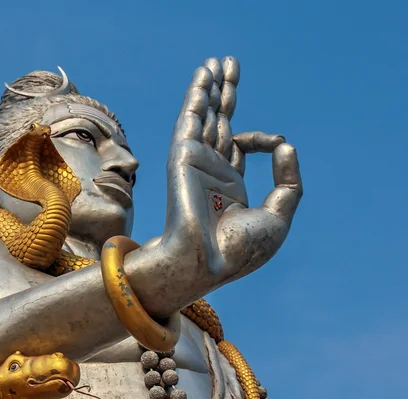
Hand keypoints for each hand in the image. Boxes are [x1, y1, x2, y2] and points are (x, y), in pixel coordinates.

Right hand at [159, 56, 302, 295]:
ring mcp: (196, 161)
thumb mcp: (279, 217)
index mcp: (230, 186)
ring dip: (208, 88)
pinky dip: (197, 96)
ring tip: (214, 62)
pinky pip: (191, 119)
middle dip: (225, 94)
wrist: (208, 262)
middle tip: (229, 64)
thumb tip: (286, 145)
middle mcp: (211, 170)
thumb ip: (289, 183)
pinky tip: (204, 75)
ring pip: (203, 115)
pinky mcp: (183, 156)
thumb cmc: (240, 250)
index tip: (277, 144)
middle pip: (218, 122)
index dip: (262, 138)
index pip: (242, 146)